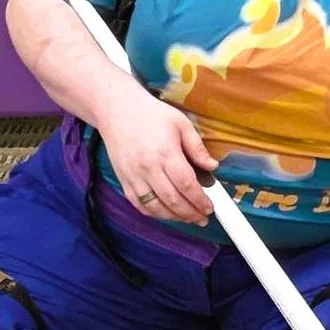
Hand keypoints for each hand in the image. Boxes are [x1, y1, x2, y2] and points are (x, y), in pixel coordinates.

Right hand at [96, 84, 217, 220]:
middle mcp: (148, 169)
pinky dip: (154, 214)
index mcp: (166, 153)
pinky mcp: (124, 181)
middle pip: (172, 200)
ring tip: (188, 218)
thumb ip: (197, 147)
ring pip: (155, 207)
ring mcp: (133, 177)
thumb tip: (212, 166)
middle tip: (202, 218)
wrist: (117, 110)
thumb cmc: (152, 114)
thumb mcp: (181, 123)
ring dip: (173, 217)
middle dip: (190, 213)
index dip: (199, 200)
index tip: (210, 207)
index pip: (186, 184)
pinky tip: (166, 214)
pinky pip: (139, 205)